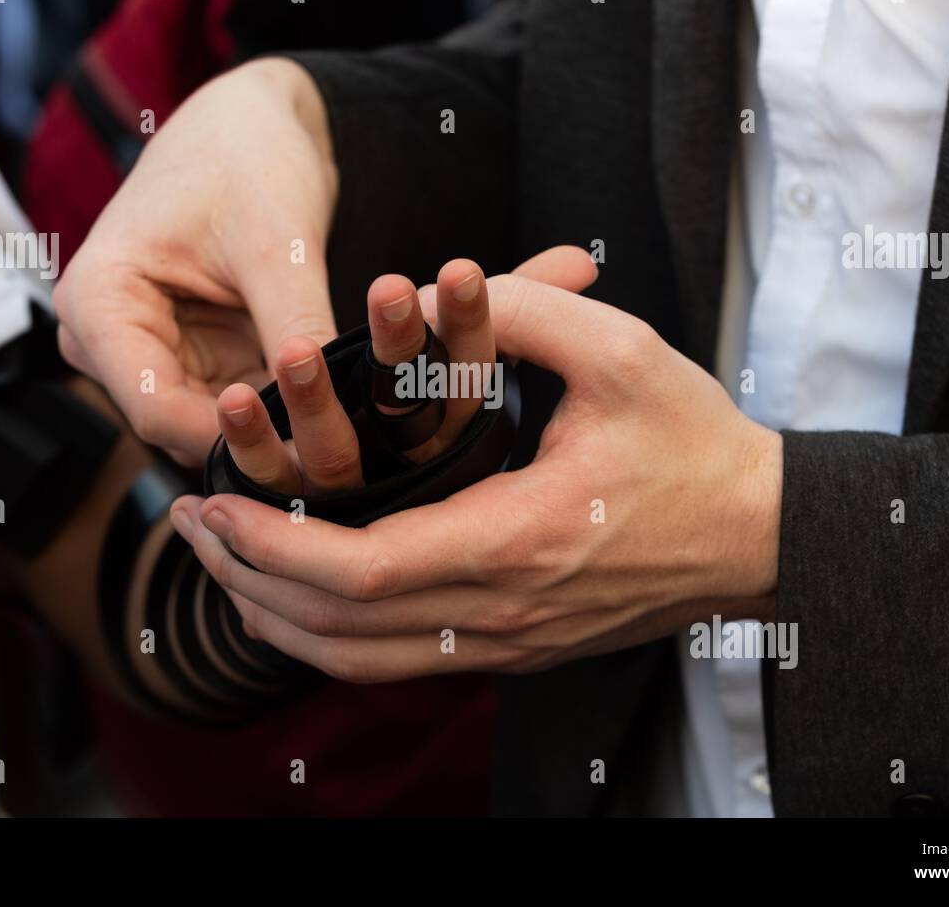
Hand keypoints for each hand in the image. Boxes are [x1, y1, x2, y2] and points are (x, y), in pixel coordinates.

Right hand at [53, 59, 339, 463]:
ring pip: (216, 424)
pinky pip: (242, 404)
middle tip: (339, 452)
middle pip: (182, 425)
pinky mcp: (196, 358)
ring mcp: (152, 352)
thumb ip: (297, 326)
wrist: (255, 123)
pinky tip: (340, 405)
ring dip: (277, 428)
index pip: (154, 408)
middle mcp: (110, 340)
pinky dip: (286, 407)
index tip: (308, 450)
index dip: (232, 438)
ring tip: (347, 427)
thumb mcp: (279, 244)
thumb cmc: (249, 157)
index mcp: (98, 303)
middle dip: (259, 439)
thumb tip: (333, 410)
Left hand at [170, 270, 782, 681]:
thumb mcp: (622, 352)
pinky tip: (301, 593)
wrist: (756, 535)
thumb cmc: (695, 445)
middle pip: (337, 629)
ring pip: (359, 660)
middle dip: (248, 582)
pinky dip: (331, 635)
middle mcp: (499, 612)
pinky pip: (398, 662)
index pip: (359, 572)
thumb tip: (436, 287)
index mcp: (516, 540)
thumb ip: (524, 309)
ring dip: (279, 617)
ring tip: (226, 561)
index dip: (272, 545)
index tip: (213, 505)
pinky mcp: (513, 648)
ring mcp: (505, 643)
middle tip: (192, 527)